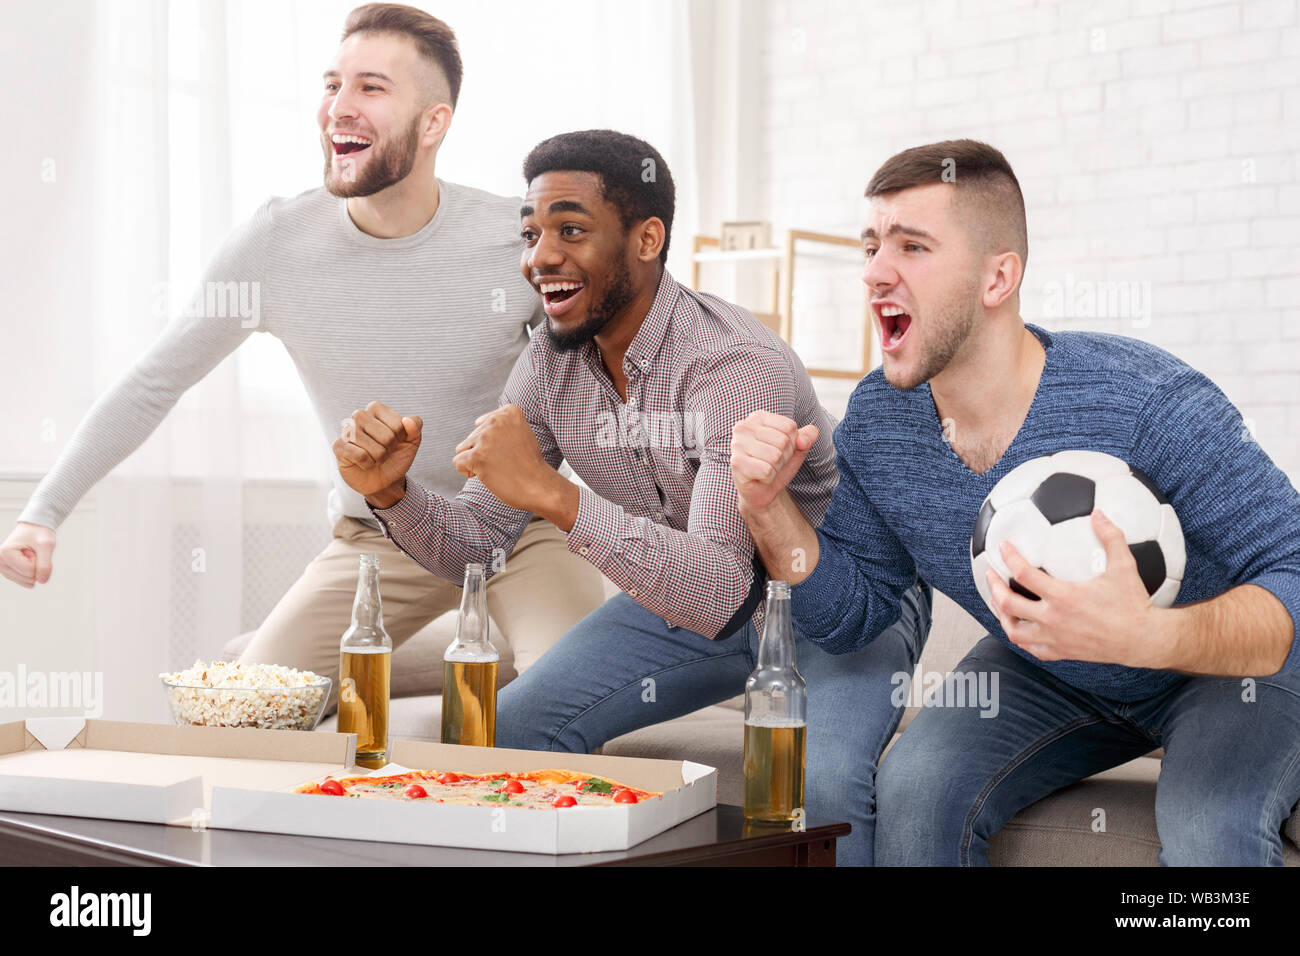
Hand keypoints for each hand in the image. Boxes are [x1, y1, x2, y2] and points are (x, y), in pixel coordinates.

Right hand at [0, 522, 55, 587]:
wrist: (34, 529)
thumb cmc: (39, 534)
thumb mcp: (47, 544)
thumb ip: (45, 563)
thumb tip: (42, 581)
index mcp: (5, 553)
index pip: (29, 571)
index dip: (38, 560)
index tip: (33, 548)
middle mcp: (0, 562)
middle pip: (28, 577)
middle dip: (36, 566)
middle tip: (32, 552)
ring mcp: (3, 568)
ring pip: (27, 581)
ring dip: (34, 569)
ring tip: (30, 555)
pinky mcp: (8, 572)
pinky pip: (25, 582)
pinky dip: (31, 573)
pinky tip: (28, 561)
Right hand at [333, 402, 422, 502]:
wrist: (385, 479)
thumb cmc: (396, 455)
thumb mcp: (412, 441)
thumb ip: (415, 426)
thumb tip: (408, 421)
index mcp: (376, 409)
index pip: (398, 423)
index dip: (401, 437)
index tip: (396, 441)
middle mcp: (359, 416)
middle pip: (386, 435)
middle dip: (390, 449)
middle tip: (384, 451)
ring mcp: (347, 431)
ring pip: (372, 446)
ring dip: (379, 457)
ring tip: (375, 457)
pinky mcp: (339, 446)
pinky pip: (359, 455)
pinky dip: (367, 463)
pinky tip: (365, 463)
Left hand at [453, 404, 568, 516]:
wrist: (539, 486)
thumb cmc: (529, 464)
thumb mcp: (520, 432)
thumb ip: (501, 425)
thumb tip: (478, 423)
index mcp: (509, 411)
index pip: (481, 424)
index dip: (490, 441)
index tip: (508, 450)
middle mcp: (496, 420)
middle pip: (471, 437)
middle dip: (483, 452)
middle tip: (505, 462)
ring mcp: (486, 438)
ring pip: (462, 448)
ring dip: (475, 461)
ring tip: (496, 467)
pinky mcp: (477, 456)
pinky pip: (458, 462)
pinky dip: (467, 471)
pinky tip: (486, 475)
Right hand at [730, 411, 819, 512]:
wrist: (762, 490)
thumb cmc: (777, 464)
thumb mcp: (797, 447)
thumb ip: (808, 436)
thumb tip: (804, 441)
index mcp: (758, 417)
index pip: (790, 427)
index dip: (792, 443)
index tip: (780, 449)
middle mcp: (744, 427)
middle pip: (783, 441)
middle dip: (784, 456)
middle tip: (773, 462)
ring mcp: (737, 445)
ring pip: (775, 456)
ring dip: (776, 468)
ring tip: (767, 468)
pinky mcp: (736, 464)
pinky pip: (766, 471)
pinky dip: (768, 478)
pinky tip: (759, 477)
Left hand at [986, 510, 1169, 668]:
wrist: (1144, 640)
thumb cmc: (1134, 603)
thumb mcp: (1124, 566)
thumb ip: (1111, 537)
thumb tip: (1100, 513)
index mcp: (1064, 597)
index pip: (1024, 574)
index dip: (1010, 558)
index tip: (1003, 547)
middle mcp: (1054, 619)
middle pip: (1009, 604)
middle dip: (995, 587)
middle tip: (990, 575)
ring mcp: (1055, 639)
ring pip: (1015, 631)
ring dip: (1002, 616)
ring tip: (998, 603)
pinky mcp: (1061, 653)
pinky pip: (1032, 648)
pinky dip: (1022, 637)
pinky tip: (1021, 627)